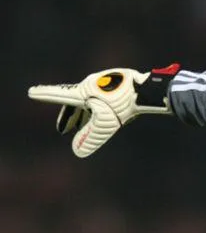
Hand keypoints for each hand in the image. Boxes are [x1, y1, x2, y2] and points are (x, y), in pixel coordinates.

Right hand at [28, 64, 179, 157]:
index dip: (45, 95)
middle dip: (69, 117)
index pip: (59, 95)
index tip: (31, 92)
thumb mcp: (105, 125)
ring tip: (82, 125)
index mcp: (83, 92)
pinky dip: (98, 107)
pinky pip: (102, 95)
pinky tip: (107, 113)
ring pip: (89, 99)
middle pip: (75, 101)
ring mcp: (104, 80)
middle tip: (63, 130)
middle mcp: (91, 83)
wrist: (147, 91)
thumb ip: (91, 138)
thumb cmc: (124, 106)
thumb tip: (78, 151)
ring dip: (84, 113)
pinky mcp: (117, 81)